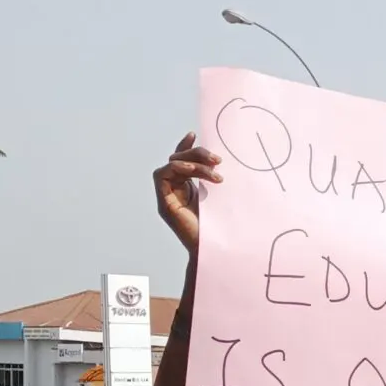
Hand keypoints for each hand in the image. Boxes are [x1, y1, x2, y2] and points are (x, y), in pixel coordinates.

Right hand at [154, 133, 222, 255]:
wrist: (216, 251)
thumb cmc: (223, 228)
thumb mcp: (221, 197)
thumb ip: (215, 180)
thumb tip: (222, 161)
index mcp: (188, 190)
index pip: (182, 162)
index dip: (187, 147)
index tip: (196, 134)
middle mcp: (176, 192)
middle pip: (178, 160)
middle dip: (197, 154)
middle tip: (217, 159)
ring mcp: (168, 198)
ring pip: (172, 165)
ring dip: (192, 162)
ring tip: (214, 170)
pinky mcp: (164, 204)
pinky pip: (162, 176)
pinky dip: (176, 168)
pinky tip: (194, 171)